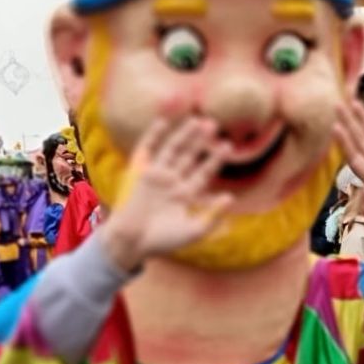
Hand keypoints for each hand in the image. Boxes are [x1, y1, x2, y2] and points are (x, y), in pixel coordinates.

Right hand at [96, 115, 232, 271]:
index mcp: (186, 194)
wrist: (132, 243)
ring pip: (172, 149)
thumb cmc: (163, 241)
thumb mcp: (193, 231)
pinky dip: (153, 136)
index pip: (204, 172)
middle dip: (201, 142)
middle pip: (190, 156)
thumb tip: (231, 198)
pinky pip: (147, 150)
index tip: (227, 146)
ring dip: (184, 134)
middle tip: (214, 124)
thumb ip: (212, 216)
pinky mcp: (141, 173)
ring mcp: (156, 175)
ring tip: (197, 120)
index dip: (215, 159)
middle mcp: (172, 182)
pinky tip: (163, 121)